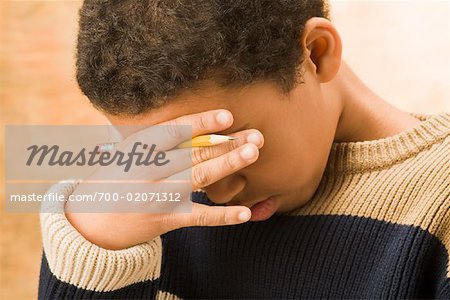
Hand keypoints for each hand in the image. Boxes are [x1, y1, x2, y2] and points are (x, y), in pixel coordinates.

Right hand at [65, 109, 263, 248]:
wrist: (89, 222)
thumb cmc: (116, 179)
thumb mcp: (128, 154)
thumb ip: (158, 141)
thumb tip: (197, 126)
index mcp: (139, 148)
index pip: (174, 130)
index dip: (202, 122)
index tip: (228, 115)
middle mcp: (148, 169)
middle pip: (194, 152)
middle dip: (227, 143)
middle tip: (256, 135)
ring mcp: (157, 195)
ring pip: (199, 177)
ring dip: (229, 165)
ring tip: (253, 154)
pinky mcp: (165, 219)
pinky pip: (199, 216)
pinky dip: (223, 215)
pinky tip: (245, 211)